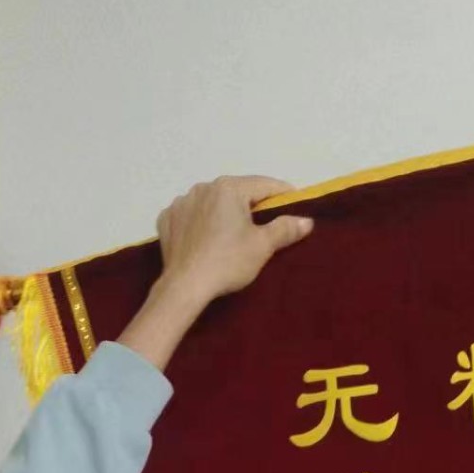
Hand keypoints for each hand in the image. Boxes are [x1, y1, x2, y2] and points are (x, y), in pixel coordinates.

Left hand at [118, 176, 313, 370]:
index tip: (294, 202)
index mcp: (229, 188)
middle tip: (261, 223)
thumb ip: (284, 229)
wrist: (184, 287)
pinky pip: (189, 215)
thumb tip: (306, 220)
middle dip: (249, 204)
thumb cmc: (227, 263)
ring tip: (229, 232)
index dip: (282, 194)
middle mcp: (203, 187)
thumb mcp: (262, 246)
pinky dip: (198, 222)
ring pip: (210, 202)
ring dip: (221, 212)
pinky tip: (203, 238)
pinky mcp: (166, 219)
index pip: (264, 185)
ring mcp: (181, 202)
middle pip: (235, 192)